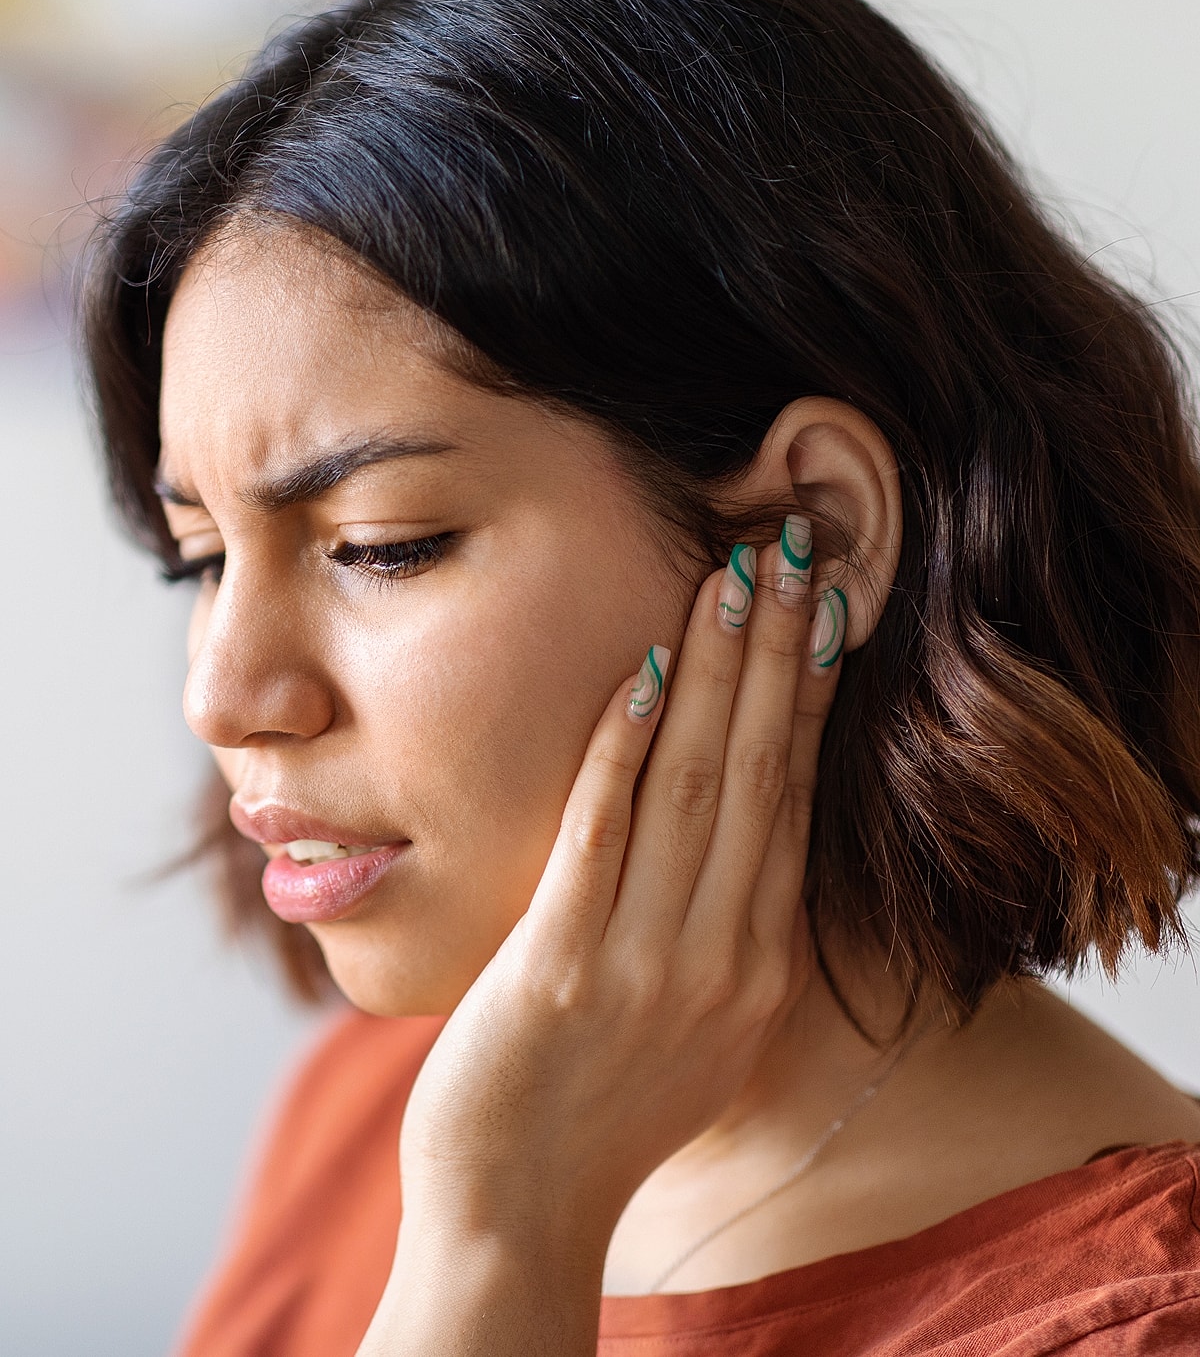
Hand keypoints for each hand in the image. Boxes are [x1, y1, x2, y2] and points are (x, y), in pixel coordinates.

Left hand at [364, 516, 844, 1352]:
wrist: (519, 1211)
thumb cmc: (597, 1110)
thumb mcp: (695, 1023)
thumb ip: (721, 931)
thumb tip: (731, 836)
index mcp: (759, 964)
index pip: (796, 801)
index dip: (809, 697)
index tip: (820, 611)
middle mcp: (726, 957)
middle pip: (764, 773)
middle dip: (778, 655)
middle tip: (792, 553)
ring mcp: (649, 962)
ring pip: (698, 786)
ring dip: (716, 673)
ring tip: (732, 579)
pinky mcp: (566, 965)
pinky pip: (605, 834)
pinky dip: (626, 748)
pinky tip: (641, 671)